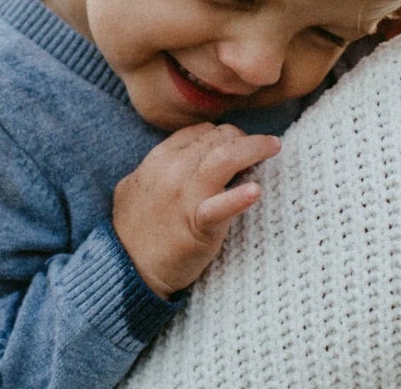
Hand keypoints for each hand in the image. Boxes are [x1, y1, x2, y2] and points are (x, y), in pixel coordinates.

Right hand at [113, 123, 280, 298]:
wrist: (127, 268)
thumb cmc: (133, 230)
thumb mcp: (134, 186)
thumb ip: (156, 168)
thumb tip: (180, 158)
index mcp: (159, 159)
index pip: (201, 132)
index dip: (224, 134)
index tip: (237, 143)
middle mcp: (173, 170)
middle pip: (219, 139)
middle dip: (242, 139)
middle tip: (259, 148)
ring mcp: (186, 196)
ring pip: (226, 158)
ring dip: (254, 147)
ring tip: (273, 147)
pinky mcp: (198, 225)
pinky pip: (221, 207)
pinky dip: (239, 198)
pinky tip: (255, 191)